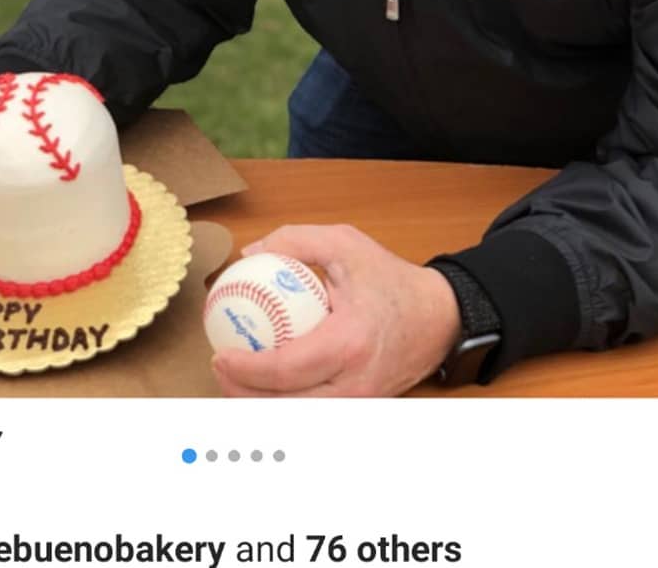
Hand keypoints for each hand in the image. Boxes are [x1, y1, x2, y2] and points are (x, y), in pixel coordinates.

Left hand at [210, 224, 461, 396]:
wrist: (438, 317)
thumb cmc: (391, 280)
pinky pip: (313, 411)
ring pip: (296, 416)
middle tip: (219, 367)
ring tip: (233, 377)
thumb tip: (249, 255)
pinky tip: (263, 382)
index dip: (246, 369)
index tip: (219, 353)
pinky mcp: (360, 406)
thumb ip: (294, 241)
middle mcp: (355, 382)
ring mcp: (359, 401)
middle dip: (241, 394)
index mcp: (348, 342)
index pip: (286, 369)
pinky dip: (284, 401)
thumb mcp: (344, 244)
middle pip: (285, 406)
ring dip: (259, 402)